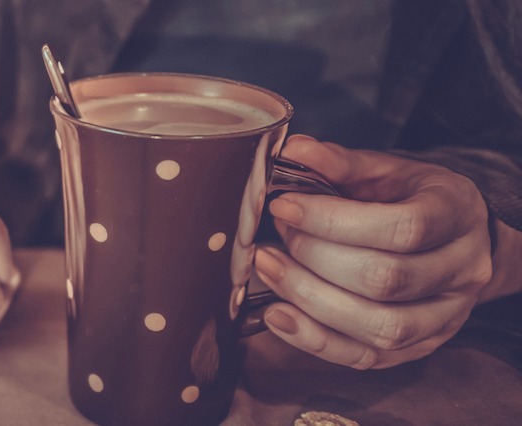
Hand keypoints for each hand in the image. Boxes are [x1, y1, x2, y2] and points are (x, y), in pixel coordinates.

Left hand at [255, 135, 492, 368]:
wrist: (452, 238)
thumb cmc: (410, 199)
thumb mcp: (385, 170)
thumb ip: (341, 162)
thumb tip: (294, 150)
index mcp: (457, 214)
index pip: (404, 227)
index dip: (335, 220)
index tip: (284, 206)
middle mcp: (462, 270)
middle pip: (388, 279)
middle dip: (316, 259)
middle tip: (275, 236)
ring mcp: (446, 316)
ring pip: (380, 326)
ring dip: (310, 300)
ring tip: (268, 269)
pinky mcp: (419, 347)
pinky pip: (365, 358)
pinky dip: (314, 340)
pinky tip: (277, 315)